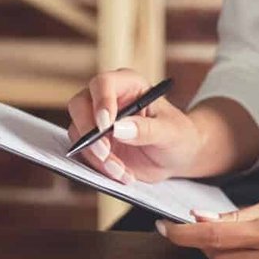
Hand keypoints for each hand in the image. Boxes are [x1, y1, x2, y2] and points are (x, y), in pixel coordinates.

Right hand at [65, 69, 203, 184]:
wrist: (177, 155)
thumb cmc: (178, 135)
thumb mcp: (171, 132)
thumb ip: (147, 129)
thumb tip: (119, 129)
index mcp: (129, 84)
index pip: (103, 84)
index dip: (101, 103)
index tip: (106, 126)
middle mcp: (107, 98)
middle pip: (79, 105)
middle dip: (90, 132)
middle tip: (106, 153)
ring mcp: (96, 120)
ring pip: (79, 133)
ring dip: (96, 156)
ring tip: (122, 172)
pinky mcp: (93, 143)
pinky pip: (84, 153)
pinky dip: (99, 167)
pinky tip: (122, 175)